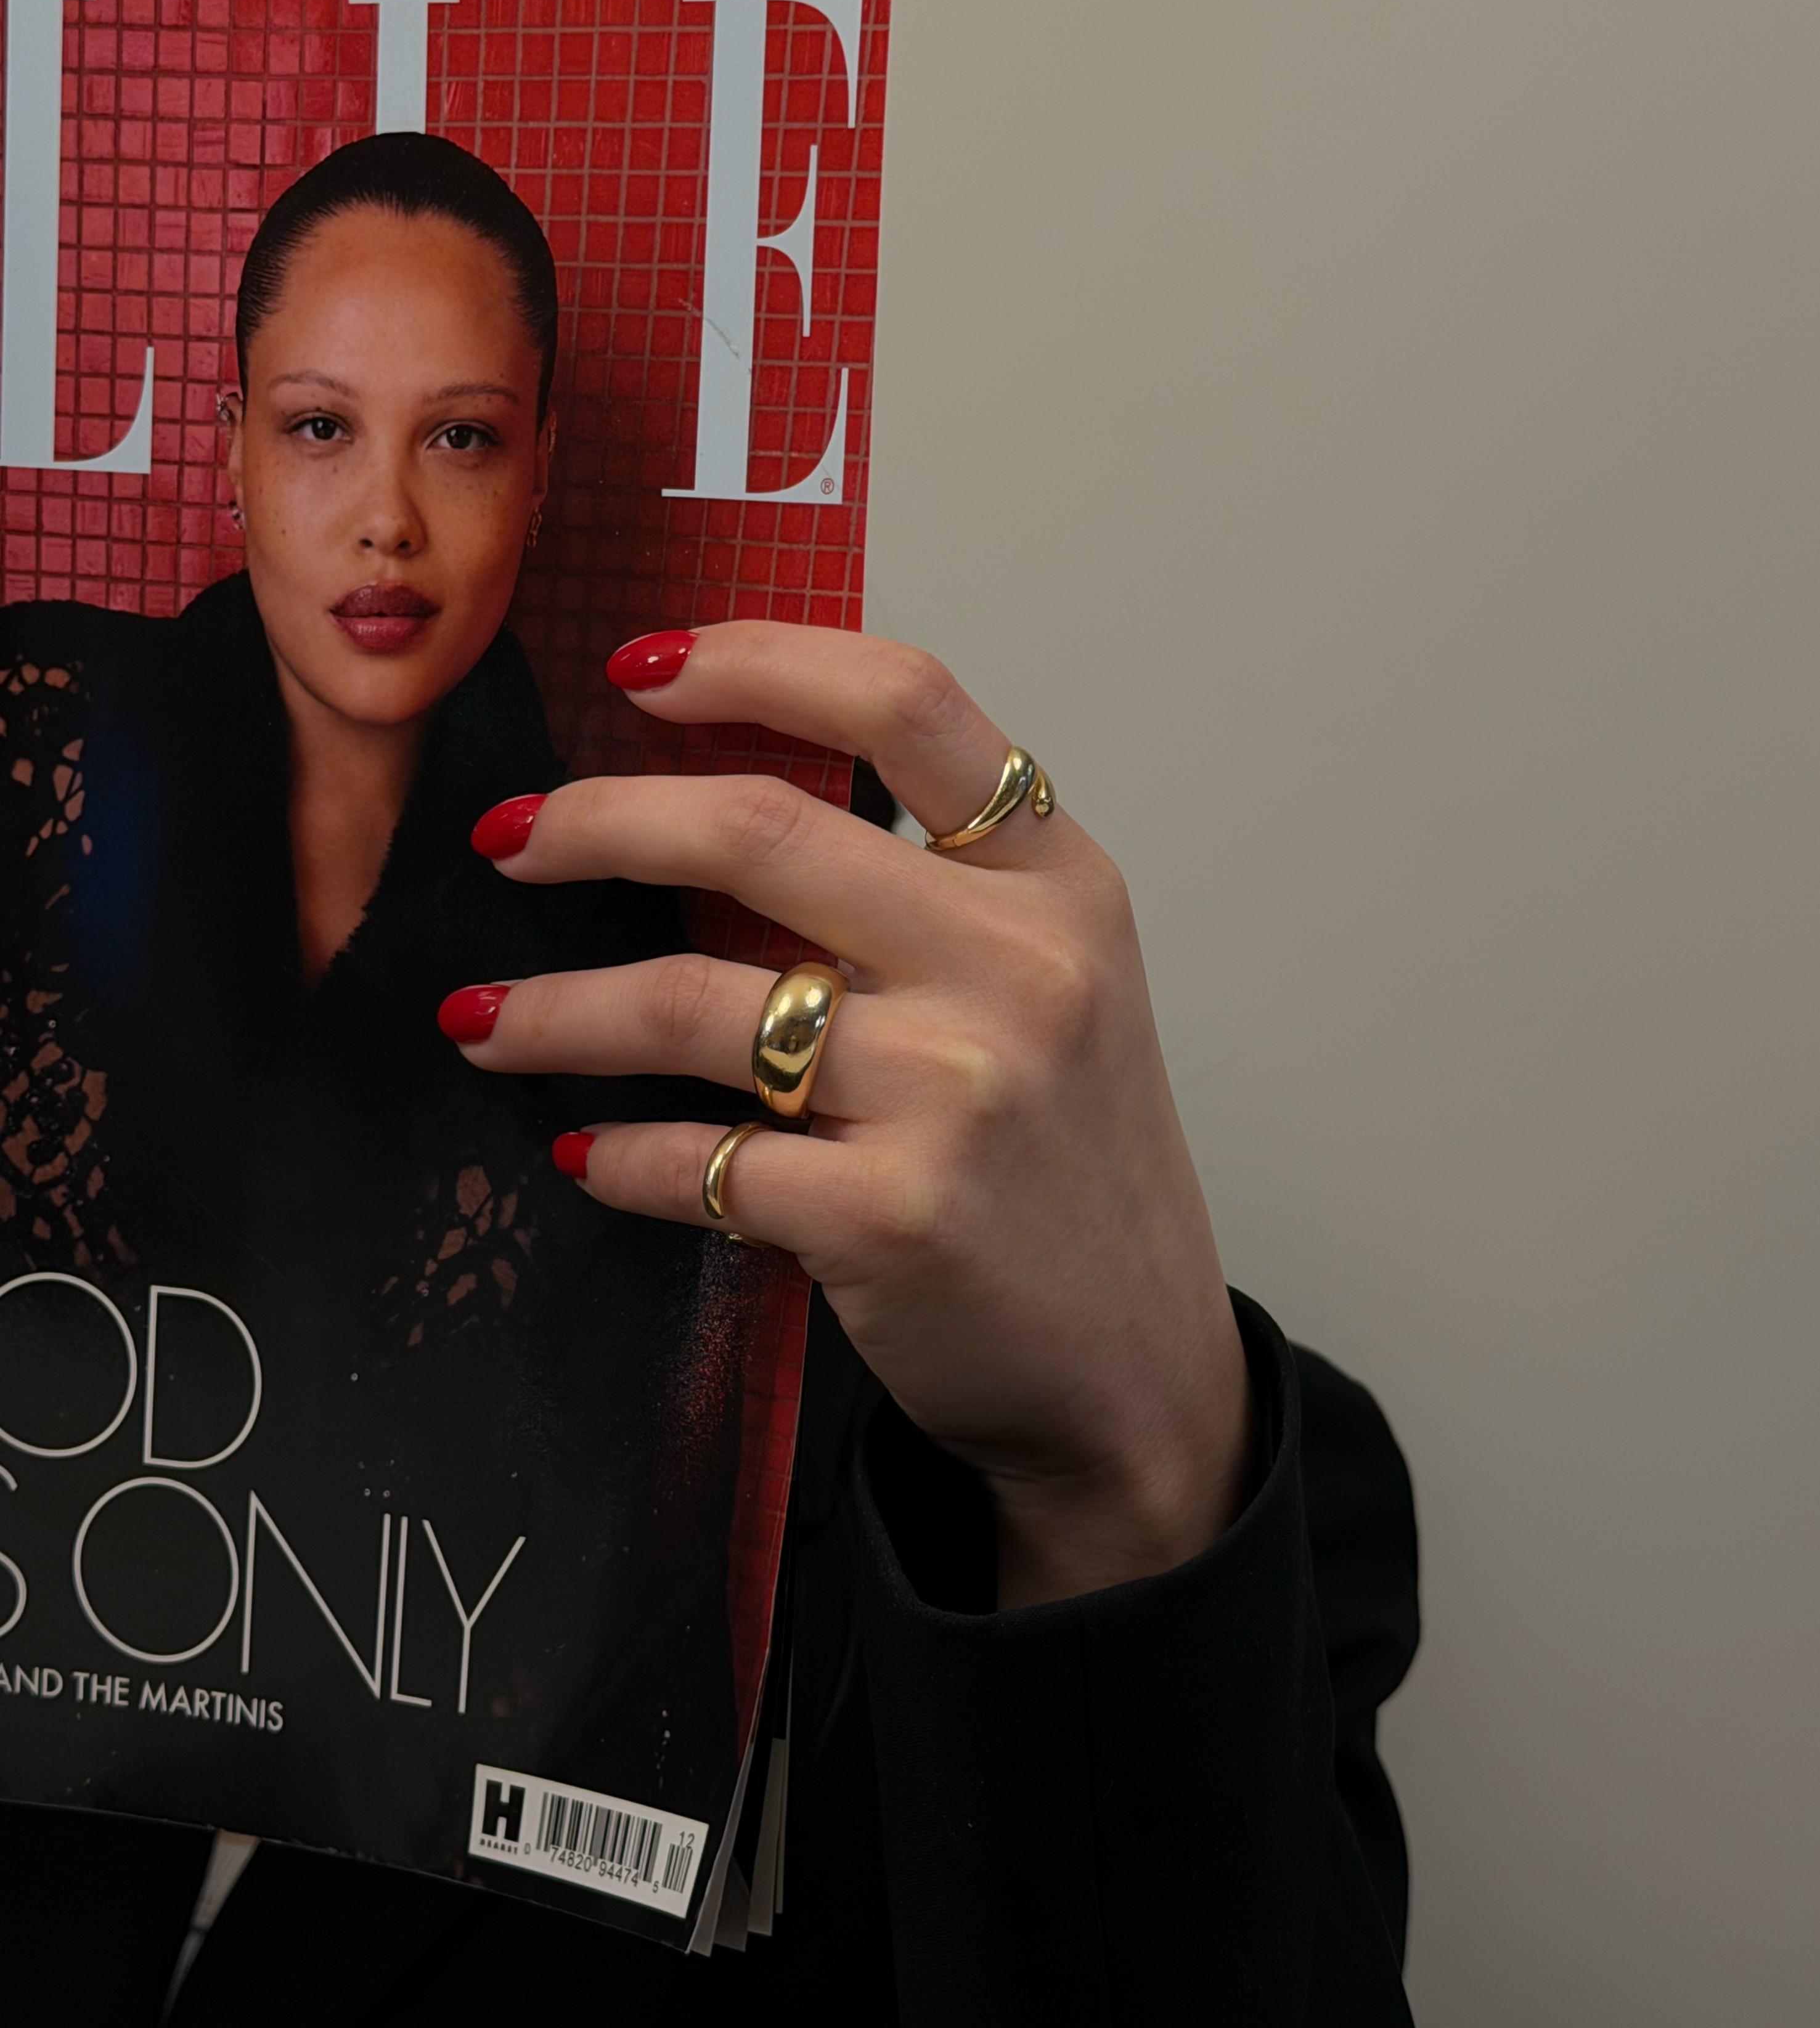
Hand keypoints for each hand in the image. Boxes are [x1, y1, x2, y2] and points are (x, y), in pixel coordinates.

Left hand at [445, 621, 1248, 1605]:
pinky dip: (616, 1154)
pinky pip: (700, 1160)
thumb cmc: (1068, 1162)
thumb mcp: (1051, 983)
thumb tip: (706, 808)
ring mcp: (957, 1092)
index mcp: (1057, 879)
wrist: (1133, 1366)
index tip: (635, 669)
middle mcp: (1016, 965)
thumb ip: (928, 888)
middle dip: (592, 824)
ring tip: (477, 1015)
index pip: (902, 703)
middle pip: (757, 832)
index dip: (753, 661)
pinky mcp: (895, 1216)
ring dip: (553, 1007)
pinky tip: (580, 1148)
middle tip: (504, 839)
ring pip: (692, 1005)